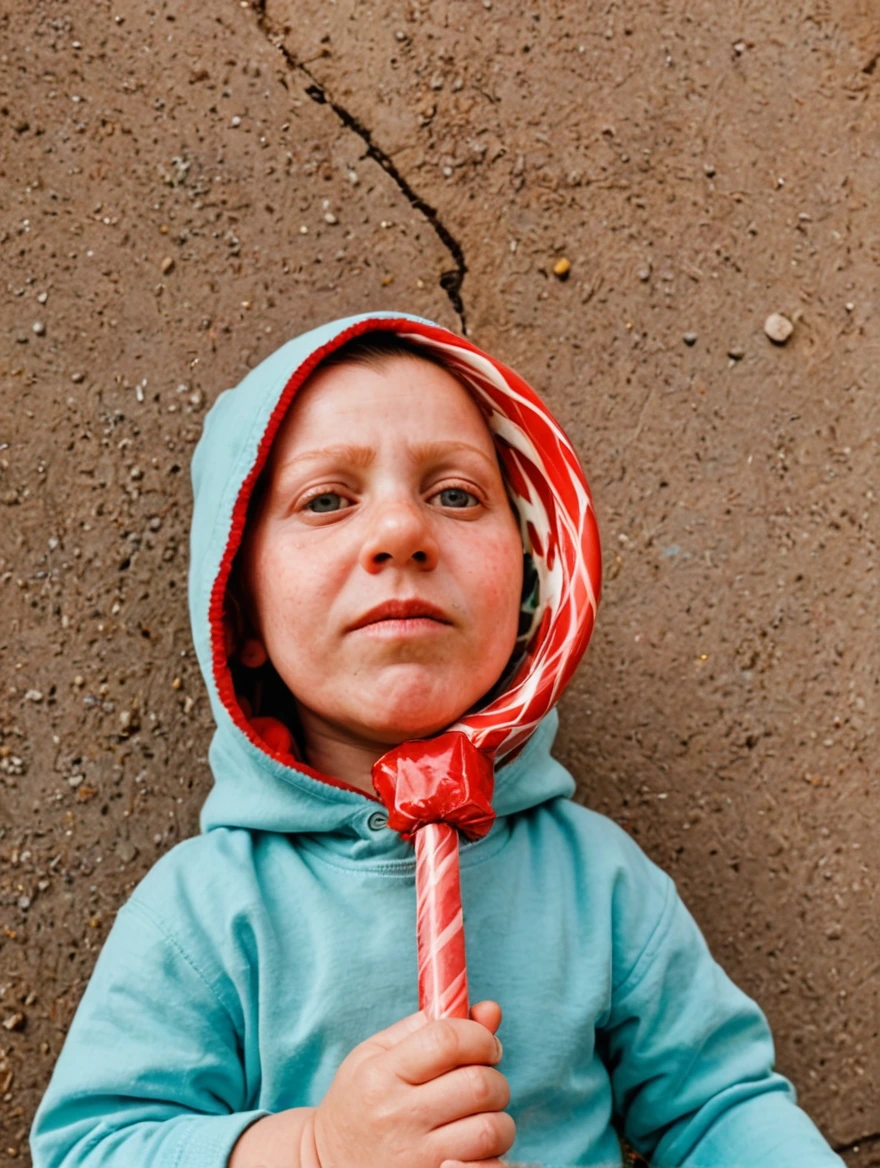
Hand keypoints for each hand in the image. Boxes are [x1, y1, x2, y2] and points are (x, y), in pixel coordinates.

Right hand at [305, 999, 514, 1167]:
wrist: (327, 1163)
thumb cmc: (359, 1101)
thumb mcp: (377, 1053)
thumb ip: (430, 1026)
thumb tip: (490, 1011)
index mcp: (382, 1074)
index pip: (447, 1040)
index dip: (479, 1036)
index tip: (485, 1044)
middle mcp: (398, 1116)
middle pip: (478, 1084)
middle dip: (494, 1077)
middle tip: (483, 1082)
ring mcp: (415, 1157)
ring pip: (490, 1128)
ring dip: (497, 1118)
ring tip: (478, 1116)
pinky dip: (493, 1155)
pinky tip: (477, 1147)